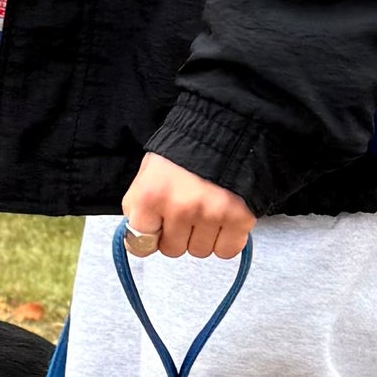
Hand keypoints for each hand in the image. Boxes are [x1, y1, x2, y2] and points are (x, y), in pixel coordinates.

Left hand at [121, 153, 255, 259]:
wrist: (229, 125)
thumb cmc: (186, 149)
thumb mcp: (149, 171)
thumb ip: (137, 206)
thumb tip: (138, 240)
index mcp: (151, 195)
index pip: (140, 244)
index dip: (150, 234)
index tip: (158, 225)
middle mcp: (181, 207)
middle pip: (173, 250)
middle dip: (178, 234)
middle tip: (188, 208)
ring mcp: (211, 213)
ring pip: (199, 251)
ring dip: (203, 236)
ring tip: (208, 207)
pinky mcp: (240, 217)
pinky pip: (227, 250)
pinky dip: (227, 239)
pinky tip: (225, 218)